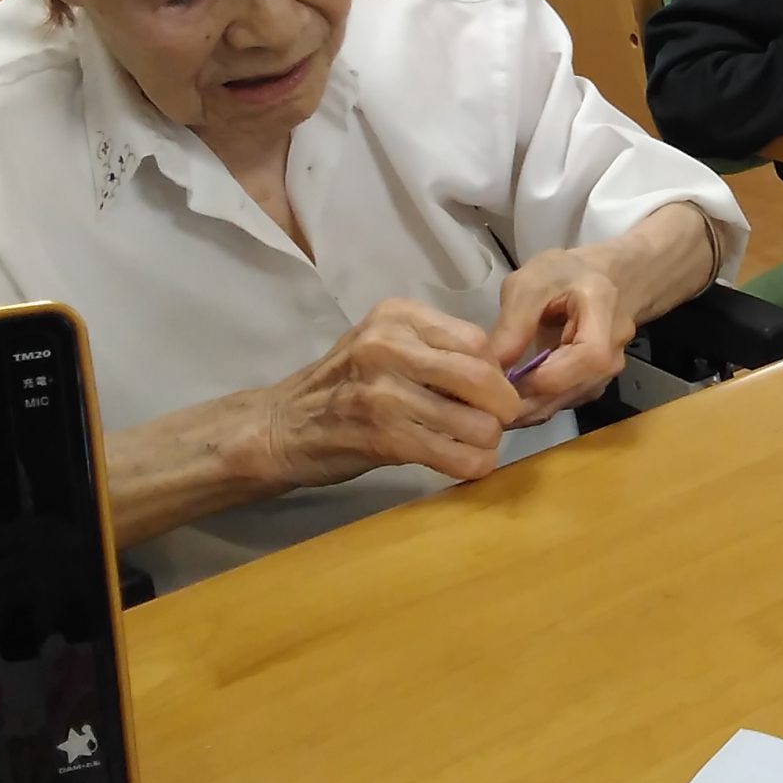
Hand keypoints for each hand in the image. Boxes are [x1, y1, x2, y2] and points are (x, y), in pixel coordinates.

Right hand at [262, 299, 522, 488]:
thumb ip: (434, 349)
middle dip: (503, 407)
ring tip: (474, 445)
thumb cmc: (340, 386)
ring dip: (487, 442)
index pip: (478, 341)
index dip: (497, 372)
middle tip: (495, 423)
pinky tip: (467, 465)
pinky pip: (454, 455)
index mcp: (396, 316)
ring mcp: (383, 393)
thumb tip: (503, 373)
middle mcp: (389, 346)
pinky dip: (472, 465)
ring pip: (477, 422)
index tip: (490, 393)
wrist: (279, 428)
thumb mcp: (382, 345)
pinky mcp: (383, 437)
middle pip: (483, 377)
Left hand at [488, 249, 635, 422]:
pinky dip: (535, 405)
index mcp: (604, 318)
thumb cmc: (566, 274)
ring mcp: (606, 375)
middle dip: (526, 401)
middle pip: (571, 390)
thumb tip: (493, 367)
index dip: (540, 377)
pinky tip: (509, 398)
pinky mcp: (593, 385)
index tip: (497, 379)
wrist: (603, 279)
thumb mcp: (532, 283)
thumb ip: (514, 323)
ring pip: (565, 403)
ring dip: (528, 408)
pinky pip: (563, 401)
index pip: (583, 361)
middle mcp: (613, 354)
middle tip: (483, 404)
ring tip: (490, 404)